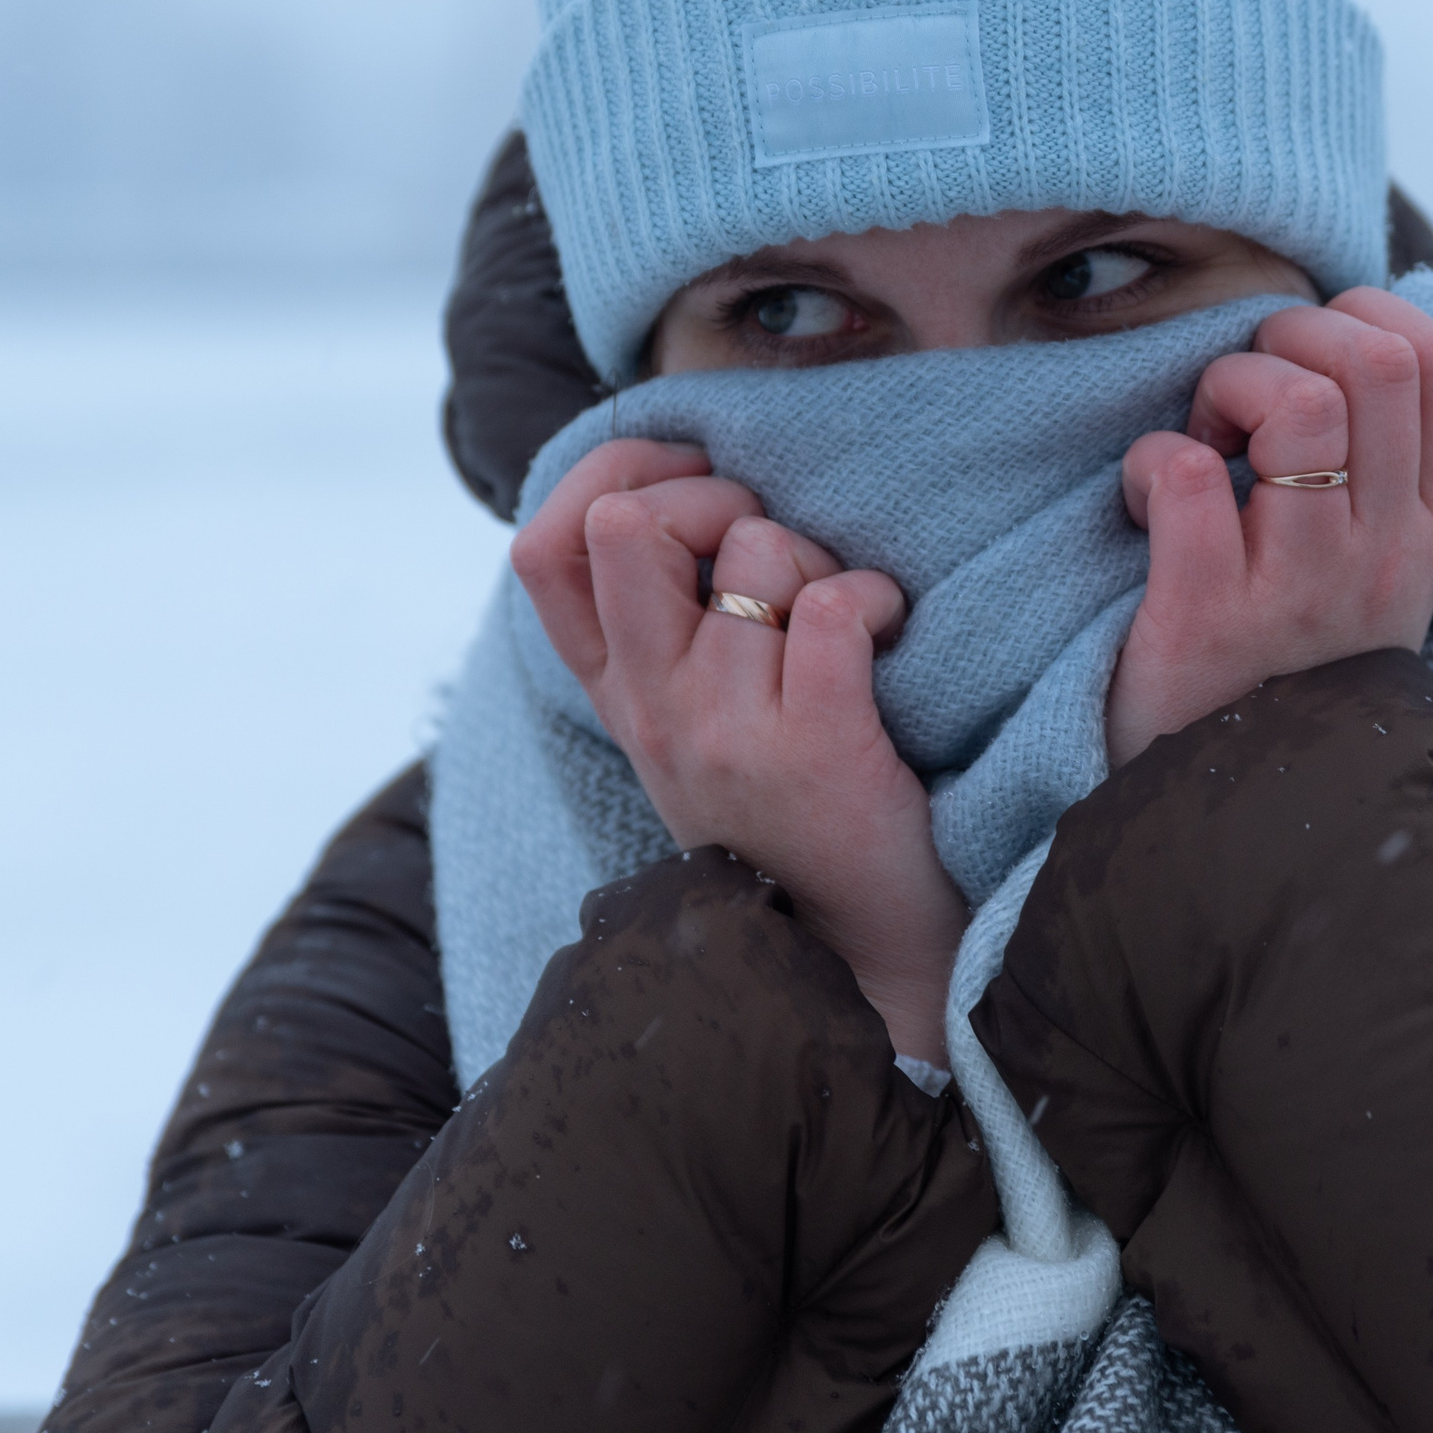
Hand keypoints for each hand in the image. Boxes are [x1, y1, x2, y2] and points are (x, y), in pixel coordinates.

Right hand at [511, 439, 965, 1063]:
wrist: (865, 954)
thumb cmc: (795, 816)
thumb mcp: (694, 727)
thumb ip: (666, 627)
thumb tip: (674, 488)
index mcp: (620, 699)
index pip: (542, 552)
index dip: (609, 478)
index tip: (692, 478)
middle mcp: (655, 713)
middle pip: (624, 528)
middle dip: (717, 497)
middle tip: (776, 549)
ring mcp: (727, 733)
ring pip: (758, 553)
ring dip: (823, 561)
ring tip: (848, 624)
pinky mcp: (815, 748)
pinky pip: (833, 605)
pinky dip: (877, 597)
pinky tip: (890, 637)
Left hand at [1105, 288, 1432, 766]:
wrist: (1244, 822)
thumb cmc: (1285, 676)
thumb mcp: (1368, 580)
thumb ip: (1375, 478)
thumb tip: (1348, 343)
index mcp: (1421, 533)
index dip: (1373, 318)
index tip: (1308, 352)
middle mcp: (1377, 556)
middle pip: (1378, 365)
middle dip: (1290, 339)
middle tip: (1237, 394)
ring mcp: (1297, 590)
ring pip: (1299, 406)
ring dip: (1228, 388)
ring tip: (1201, 439)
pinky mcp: (1206, 619)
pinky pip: (1189, 478)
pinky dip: (1151, 462)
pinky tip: (1144, 503)